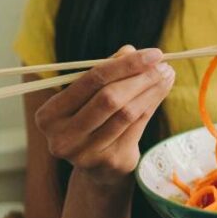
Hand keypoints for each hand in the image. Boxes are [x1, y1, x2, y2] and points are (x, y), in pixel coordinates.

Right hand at [33, 45, 174, 187]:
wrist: (97, 166)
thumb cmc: (92, 120)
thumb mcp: (91, 95)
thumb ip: (107, 72)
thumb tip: (131, 51)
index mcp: (49, 115)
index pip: (91, 80)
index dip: (125, 64)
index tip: (154, 53)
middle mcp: (63, 137)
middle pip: (109, 98)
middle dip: (141, 77)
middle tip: (163, 65)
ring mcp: (86, 153)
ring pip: (127, 113)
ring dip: (151, 90)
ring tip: (167, 75)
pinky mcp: (110, 162)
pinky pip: (137, 126)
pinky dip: (153, 104)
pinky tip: (163, 91)